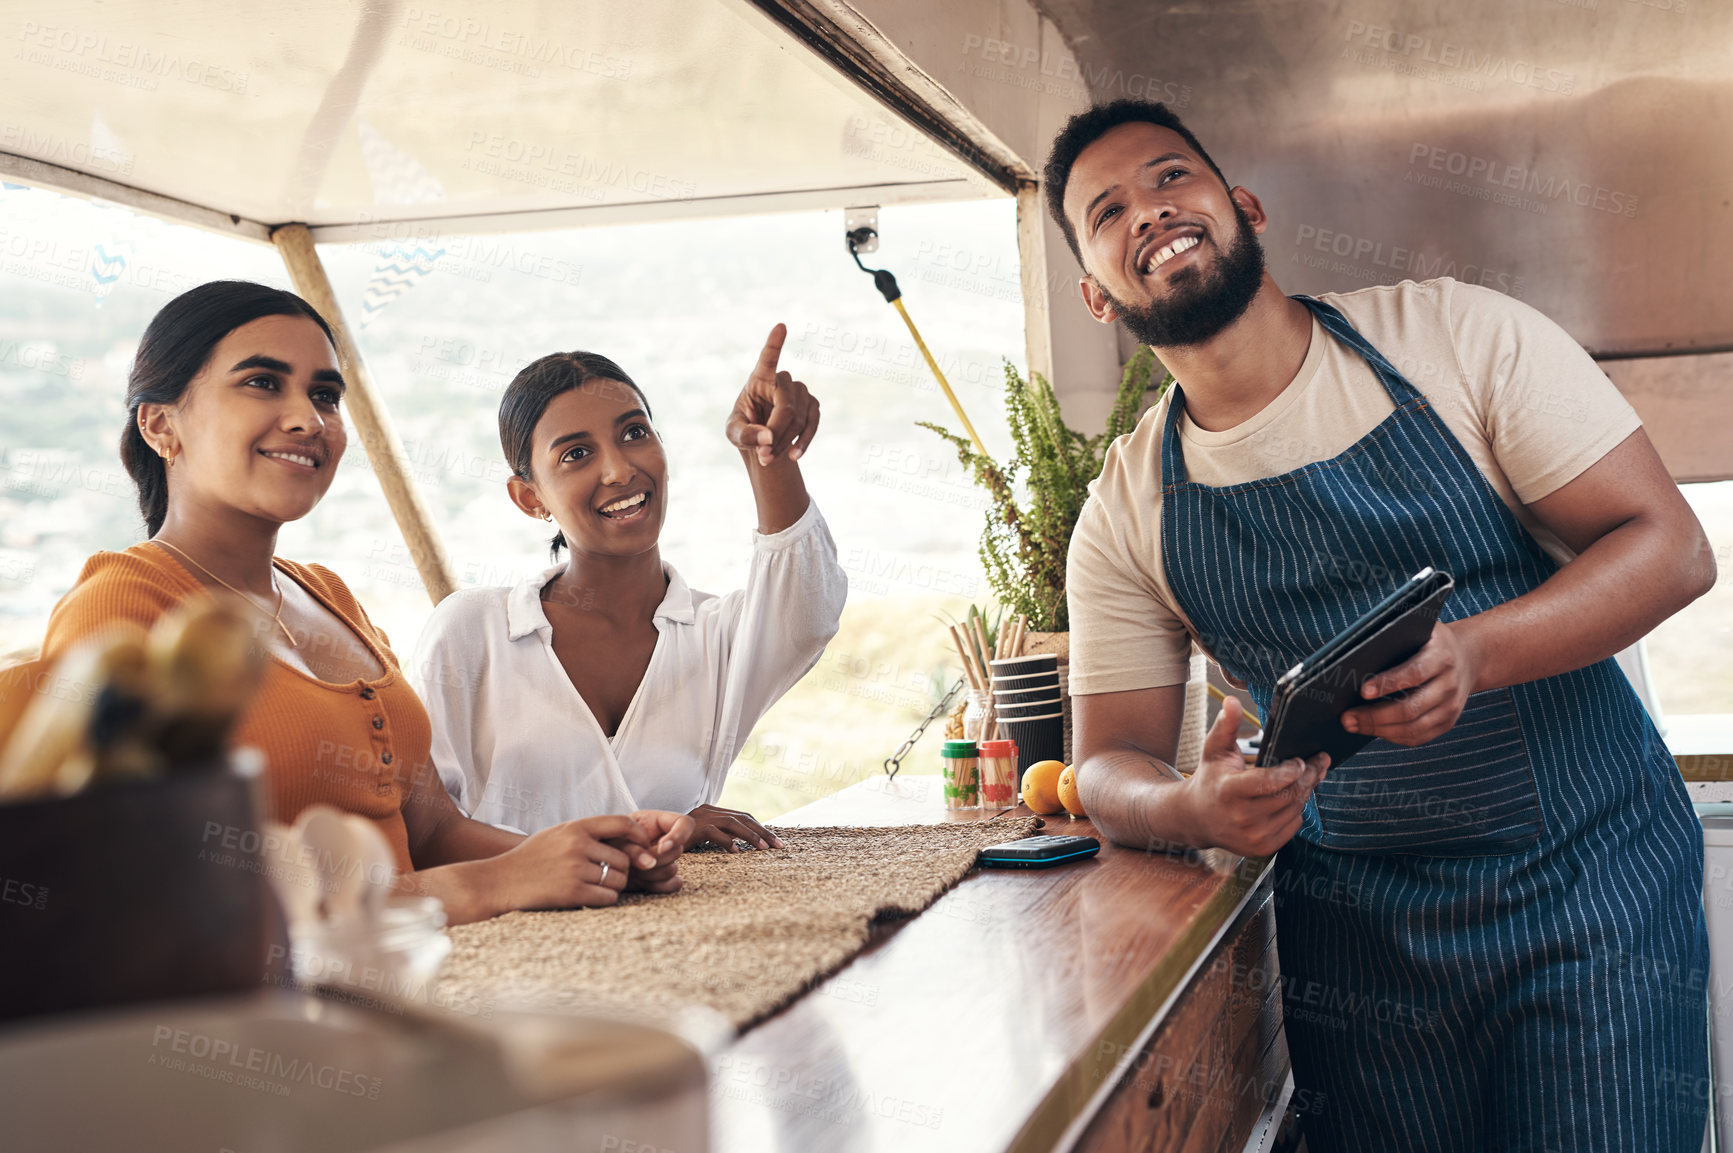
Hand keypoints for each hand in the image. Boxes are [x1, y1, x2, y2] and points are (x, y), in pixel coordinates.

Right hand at [488, 814, 656, 909]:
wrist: (500, 881)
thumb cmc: (530, 858)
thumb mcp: (556, 834)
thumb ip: (586, 832)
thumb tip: (626, 834)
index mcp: (575, 827)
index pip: (622, 823)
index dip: (638, 836)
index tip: (642, 846)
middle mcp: (577, 845)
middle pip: (624, 858)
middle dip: (621, 870)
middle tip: (608, 876)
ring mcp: (575, 869)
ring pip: (618, 880)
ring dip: (613, 886)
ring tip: (597, 887)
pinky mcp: (572, 893)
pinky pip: (607, 898)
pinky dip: (604, 900)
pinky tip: (591, 898)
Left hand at [607, 809, 695, 893]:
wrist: (598, 860)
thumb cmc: (605, 842)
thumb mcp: (615, 838)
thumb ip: (632, 847)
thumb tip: (650, 863)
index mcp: (659, 823)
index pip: (685, 823)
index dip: (679, 835)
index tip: (662, 846)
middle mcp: (666, 841)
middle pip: (678, 850)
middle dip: (656, 858)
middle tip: (636, 861)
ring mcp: (665, 861)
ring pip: (673, 869)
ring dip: (651, 873)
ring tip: (632, 870)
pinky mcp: (662, 878)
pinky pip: (672, 884)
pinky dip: (657, 885)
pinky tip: (642, 881)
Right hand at [686, 803, 784, 851]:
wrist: (653, 840)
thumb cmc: (679, 843)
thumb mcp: (704, 837)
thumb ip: (721, 835)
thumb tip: (742, 844)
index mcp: (714, 811)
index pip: (743, 817)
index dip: (760, 828)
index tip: (775, 842)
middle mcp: (710, 810)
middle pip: (743, 818)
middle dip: (763, 832)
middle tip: (778, 846)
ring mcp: (702, 817)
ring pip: (733, 823)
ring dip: (751, 836)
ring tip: (763, 849)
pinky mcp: (694, 827)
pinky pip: (714, 833)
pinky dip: (727, 841)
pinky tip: (736, 852)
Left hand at [725, 324, 820, 465]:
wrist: (765, 440)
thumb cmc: (744, 431)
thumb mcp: (734, 434)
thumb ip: (746, 435)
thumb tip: (768, 437)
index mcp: (759, 378)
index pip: (767, 359)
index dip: (774, 344)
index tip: (781, 326)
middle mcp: (782, 380)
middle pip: (786, 408)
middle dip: (775, 434)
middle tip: (763, 456)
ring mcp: (801, 391)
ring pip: (798, 419)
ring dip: (784, 443)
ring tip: (769, 457)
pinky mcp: (813, 405)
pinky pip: (812, 424)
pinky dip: (803, 442)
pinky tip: (794, 455)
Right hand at [1185, 697, 1327, 856]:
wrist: (1196, 818)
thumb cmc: (1210, 779)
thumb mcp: (1214, 750)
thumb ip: (1226, 725)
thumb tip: (1232, 700)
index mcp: (1229, 792)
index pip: (1271, 782)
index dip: (1292, 770)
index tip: (1301, 759)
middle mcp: (1242, 818)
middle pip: (1289, 795)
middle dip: (1308, 777)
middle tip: (1319, 762)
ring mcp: (1253, 837)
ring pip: (1295, 810)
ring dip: (1304, 792)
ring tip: (1308, 776)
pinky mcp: (1263, 849)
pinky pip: (1293, 825)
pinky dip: (1296, 809)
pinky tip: (1292, 796)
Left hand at [1341, 621, 1477, 745]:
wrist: (1468, 657)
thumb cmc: (1429, 641)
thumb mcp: (1419, 629)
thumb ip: (1394, 636)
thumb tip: (1355, 657)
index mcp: (1442, 656)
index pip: (1415, 673)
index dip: (1388, 683)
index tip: (1362, 691)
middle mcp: (1450, 684)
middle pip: (1411, 707)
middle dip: (1375, 716)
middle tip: (1346, 717)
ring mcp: (1451, 706)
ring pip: (1414, 727)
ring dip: (1379, 730)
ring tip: (1353, 725)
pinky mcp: (1447, 722)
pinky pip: (1419, 737)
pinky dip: (1393, 737)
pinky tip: (1373, 730)